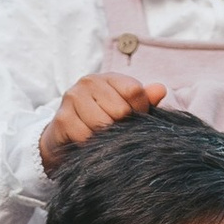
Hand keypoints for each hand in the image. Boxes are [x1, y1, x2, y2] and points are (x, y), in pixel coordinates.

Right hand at [38, 71, 165, 174]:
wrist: (63, 137)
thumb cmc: (100, 121)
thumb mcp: (123, 108)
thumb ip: (143, 100)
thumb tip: (161, 90)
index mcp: (107, 77)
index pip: (134, 91)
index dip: (139, 111)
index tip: (133, 120)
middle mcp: (88, 82)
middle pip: (120, 110)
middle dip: (121, 127)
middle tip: (114, 133)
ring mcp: (73, 98)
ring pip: (103, 124)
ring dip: (105, 138)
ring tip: (101, 139)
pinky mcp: (62, 119)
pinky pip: (86, 137)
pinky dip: (90, 146)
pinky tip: (88, 144)